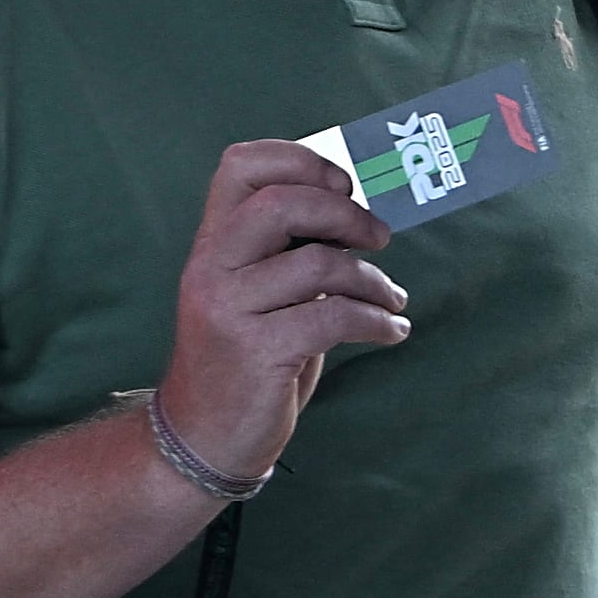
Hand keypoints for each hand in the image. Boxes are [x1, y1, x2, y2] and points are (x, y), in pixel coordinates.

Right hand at [159, 140, 405, 483]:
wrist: (205, 436)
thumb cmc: (248, 356)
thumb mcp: (259, 294)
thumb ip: (289, 252)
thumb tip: (361, 217)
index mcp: (212, 243)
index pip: (240, 167)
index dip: (299, 161)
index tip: (343, 185)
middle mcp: (210, 268)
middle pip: (280, 203)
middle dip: (345, 214)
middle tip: (380, 238)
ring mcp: (227, 309)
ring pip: (318, 265)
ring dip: (374, 281)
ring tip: (393, 301)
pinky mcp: (254, 351)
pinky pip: (333, 318)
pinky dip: (377, 321)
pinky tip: (393, 330)